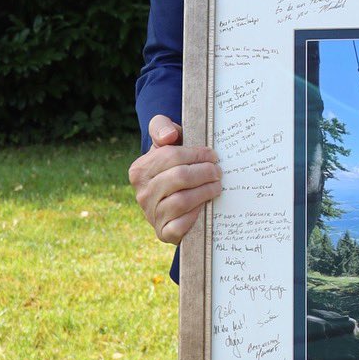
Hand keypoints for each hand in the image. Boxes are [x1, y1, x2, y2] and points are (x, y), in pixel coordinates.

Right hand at [128, 115, 223, 243]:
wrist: (174, 196)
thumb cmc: (174, 163)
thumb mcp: (166, 140)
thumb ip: (161, 126)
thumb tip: (169, 136)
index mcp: (140, 169)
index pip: (171, 156)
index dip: (197, 154)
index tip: (212, 155)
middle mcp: (142, 193)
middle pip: (179, 177)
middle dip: (205, 172)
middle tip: (218, 171)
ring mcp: (151, 215)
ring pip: (182, 201)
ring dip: (205, 192)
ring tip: (217, 186)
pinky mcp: (163, 233)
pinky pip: (181, 225)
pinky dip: (196, 215)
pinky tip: (205, 205)